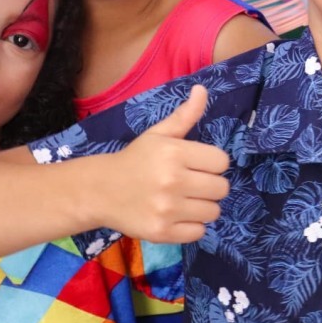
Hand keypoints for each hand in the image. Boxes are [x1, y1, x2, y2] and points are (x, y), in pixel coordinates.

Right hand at [102, 85, 229, 242]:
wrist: (100, 190)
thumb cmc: (135, 159)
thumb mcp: (158, 134)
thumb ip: (185, 115)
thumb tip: (202, 89)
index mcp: (174, 153)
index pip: (222, 161)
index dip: (212, 163)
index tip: (197, 165)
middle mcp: (173, 181)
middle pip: (221, 188)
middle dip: (210, 186)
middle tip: (191, 184)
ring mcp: (167, 209)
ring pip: (213, 212)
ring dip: (203, 207)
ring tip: (185, 200)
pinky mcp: (162, 232)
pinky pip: (199, 232)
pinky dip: (192, 226)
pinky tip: (177, 216)